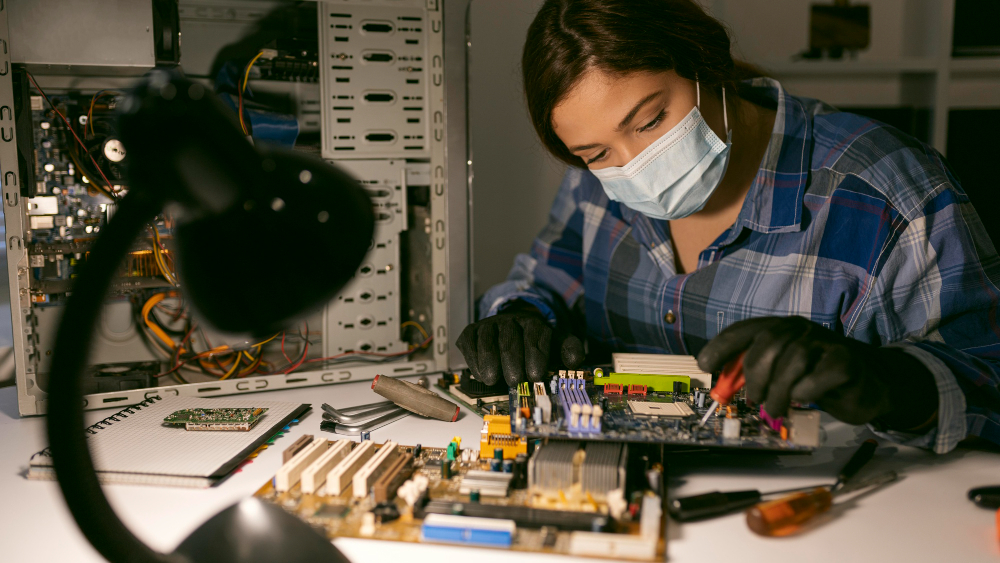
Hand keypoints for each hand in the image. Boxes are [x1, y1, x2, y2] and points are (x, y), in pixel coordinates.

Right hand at [456, 308, 584, 386]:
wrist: (509, 332)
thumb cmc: (533, 347)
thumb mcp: (554, 345)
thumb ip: (568, 351)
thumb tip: (575, 362)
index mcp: (533, 323)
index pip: (535, 335)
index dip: (536, 355)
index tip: (536, 375)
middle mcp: (510, 321)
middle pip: (510, 340)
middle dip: (512, 361)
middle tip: (514, 380)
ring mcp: (489, 325)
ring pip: (488, 340)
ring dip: (490, 361)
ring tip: (493, 380)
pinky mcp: (471, 332)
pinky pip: (470, 343)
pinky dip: (474, 359)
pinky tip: (481, 374)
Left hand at [697, 316, 937, 428]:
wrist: (869, 382)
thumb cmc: (817, 377)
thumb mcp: (782, 372)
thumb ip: (756, 372)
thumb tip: (723, 383)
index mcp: (780, 328)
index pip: (744, 330)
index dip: (721, 346)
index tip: (705, 364)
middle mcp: (800, 330)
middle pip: (766, 347)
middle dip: (754, 379)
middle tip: (755, 401)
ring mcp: (825, 344)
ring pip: (789, 364)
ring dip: (778, 394)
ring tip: (777, 409)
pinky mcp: (845, 362)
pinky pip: (815, 379)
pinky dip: (803, 394)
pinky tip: (804, 400)